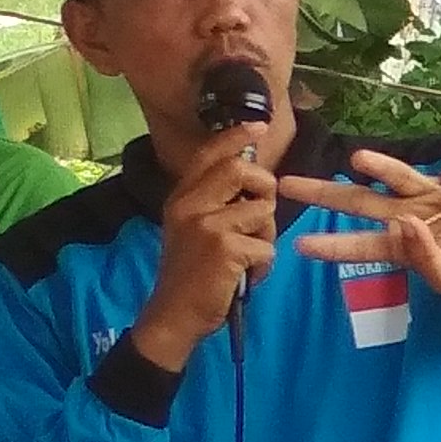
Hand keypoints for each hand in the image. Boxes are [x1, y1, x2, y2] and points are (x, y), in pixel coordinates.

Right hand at [138, 137, 278, 366]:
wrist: (174, 314)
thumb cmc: (191, 273)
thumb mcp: (192, 228)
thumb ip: (215, 201)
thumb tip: (254, 178)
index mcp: (182, 197)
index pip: (209, 154)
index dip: (236, 137)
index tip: (258, 127)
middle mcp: (189, 205)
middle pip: (241, 170)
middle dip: (264, 189)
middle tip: (260, 213)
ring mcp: (206, 225)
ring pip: (262, 212)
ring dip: (265, 237)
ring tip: (245, 256)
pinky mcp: (224, 248)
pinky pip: (266, 247)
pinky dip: (263, 265)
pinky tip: (244, 276)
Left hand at [282, 151, 440, 294]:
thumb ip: (426, 259)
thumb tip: (404, 223)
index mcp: (403, 247)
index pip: (359, 246)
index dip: (332, 246)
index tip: (299, 246)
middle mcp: (406, 216)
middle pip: (358, 203)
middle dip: (324, 194)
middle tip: (287, 185)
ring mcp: (428, 196)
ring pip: (393, 178)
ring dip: (376, 168)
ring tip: (356, 160)